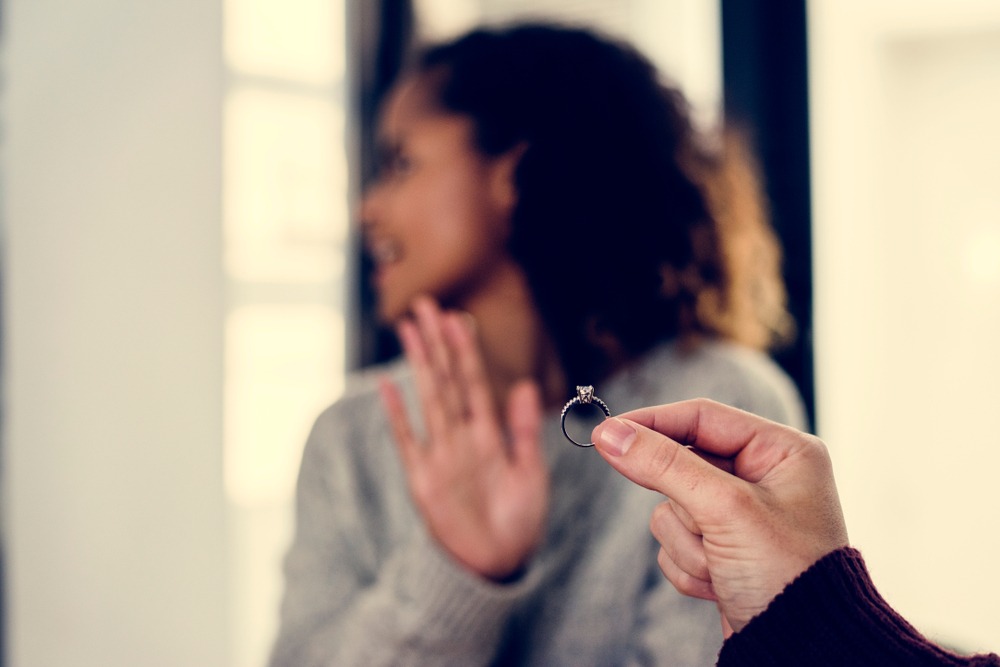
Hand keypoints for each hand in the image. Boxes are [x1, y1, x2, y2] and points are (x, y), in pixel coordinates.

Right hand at [379, 296, 548, 580]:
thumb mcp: (530, 474)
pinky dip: (396, 413)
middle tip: (427, 303)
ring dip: (419, 363)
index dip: (467, 350)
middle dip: (437, 342)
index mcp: (489, 434)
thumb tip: (524, 385)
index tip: (460, 317)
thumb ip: (523, 430)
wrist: (497, 566)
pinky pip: (406, 439)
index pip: (475, 382)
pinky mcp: (421, 478)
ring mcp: (439, 454)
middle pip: (446, 379)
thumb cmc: (518, 522)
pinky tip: (386, 384)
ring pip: (427, 398)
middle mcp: (461, 437)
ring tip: (409, 328)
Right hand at [591, 398, 848, 633]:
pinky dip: (689, 565)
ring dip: (689, 544)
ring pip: (671, 508)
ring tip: (725, 566)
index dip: (652, 422)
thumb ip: (663, 465)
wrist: (803, 651)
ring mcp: (740, 515)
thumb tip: (609, 433)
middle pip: (681, 466)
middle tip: (705, 528)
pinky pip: (675, 541)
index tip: (607, 432)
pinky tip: (721, 583)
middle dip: (687, 509)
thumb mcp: (724, 509)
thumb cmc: (786, 575)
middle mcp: (763, 477)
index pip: (701, 417)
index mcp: (781, 450)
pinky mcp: (722, 548)